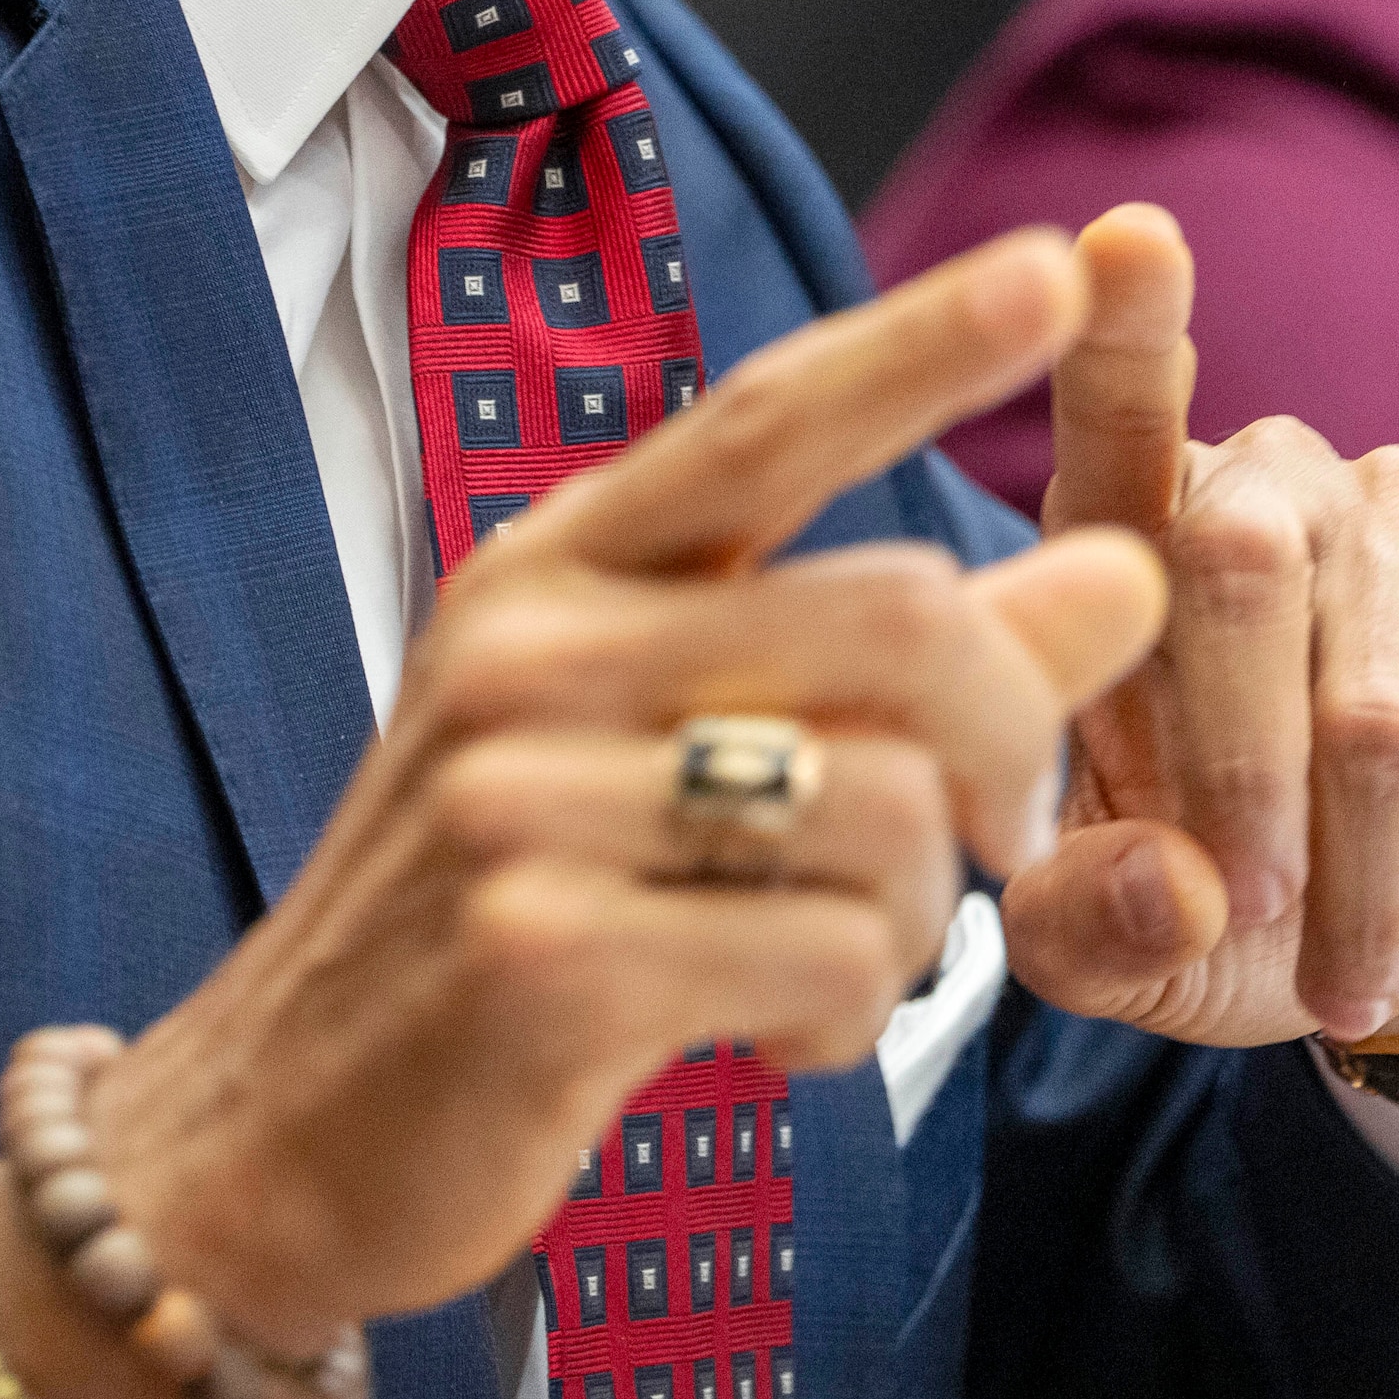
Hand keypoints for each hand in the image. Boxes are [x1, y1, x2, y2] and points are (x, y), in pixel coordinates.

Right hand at [0, 230, 1170, 1398]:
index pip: (765, 419)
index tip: (1058, 266)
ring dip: (918, 915)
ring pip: (886, 806)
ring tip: (838, 959)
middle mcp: (528, 650)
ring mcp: (518, 798)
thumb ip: (902, 663)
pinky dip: (847, 1016)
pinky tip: (772, 1036)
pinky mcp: (539, 956)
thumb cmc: (513, 916)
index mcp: (556, 567)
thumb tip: (1127, 569)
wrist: (272, 1132)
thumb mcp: (678, 750)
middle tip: (1005, 830)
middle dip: (1011, 736)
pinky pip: (825, 960)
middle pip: (897, 616)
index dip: (919, 341)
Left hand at [996, 202, 1398, 1046]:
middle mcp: (1264, 478)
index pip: (1119, 415)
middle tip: (1255, 925)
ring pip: (1374, 709)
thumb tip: (1175, 881)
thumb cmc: (1229, 906)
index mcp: (1123, 538)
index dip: (1125, 330)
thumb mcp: (1118, 945)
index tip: (1125, 240)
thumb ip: (1086, 922)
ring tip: (1349, 971)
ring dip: (1364, 881)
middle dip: (1240, 797)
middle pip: (1238, 577)